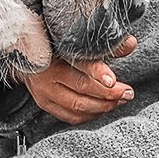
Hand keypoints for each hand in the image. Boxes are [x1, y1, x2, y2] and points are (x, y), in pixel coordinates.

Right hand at [22, 37, 136, 123]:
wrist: (26, 55)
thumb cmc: (56, 45)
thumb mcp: (79, 41)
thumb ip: (107, 43)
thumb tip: (131, 43)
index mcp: (55, 53)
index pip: (79, 64)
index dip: (97, 72)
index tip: (113, 80)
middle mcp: (47, 74)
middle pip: (81, 88)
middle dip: (109, 93)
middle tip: (127, 92)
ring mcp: (44, 91)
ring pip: (77, 106)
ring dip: (103, 106)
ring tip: (120, 100)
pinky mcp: (45, 103)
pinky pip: (70, 116)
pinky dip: (89, 115)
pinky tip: (103, 108)